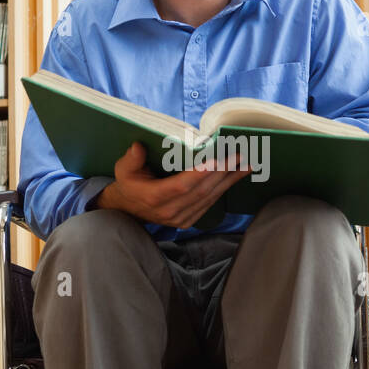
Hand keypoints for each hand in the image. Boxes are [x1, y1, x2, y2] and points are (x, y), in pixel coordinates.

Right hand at [95, 141, 251, 228]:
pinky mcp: (188, 221)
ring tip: (245, 164)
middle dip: (222, 172)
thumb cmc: (128, 185)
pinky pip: (209, 204)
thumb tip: (138, 147)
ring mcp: (180, 219)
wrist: (128, 210)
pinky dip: (223, 189)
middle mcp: (169, 211)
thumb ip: (131, 159)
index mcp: (153, 197)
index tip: (216, 160)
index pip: (181, 186)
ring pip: (209, 198)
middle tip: (238, 156)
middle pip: (201, 191)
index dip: (200, 174)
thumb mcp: (122, 170)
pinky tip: (235, 176)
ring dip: (229, 180)